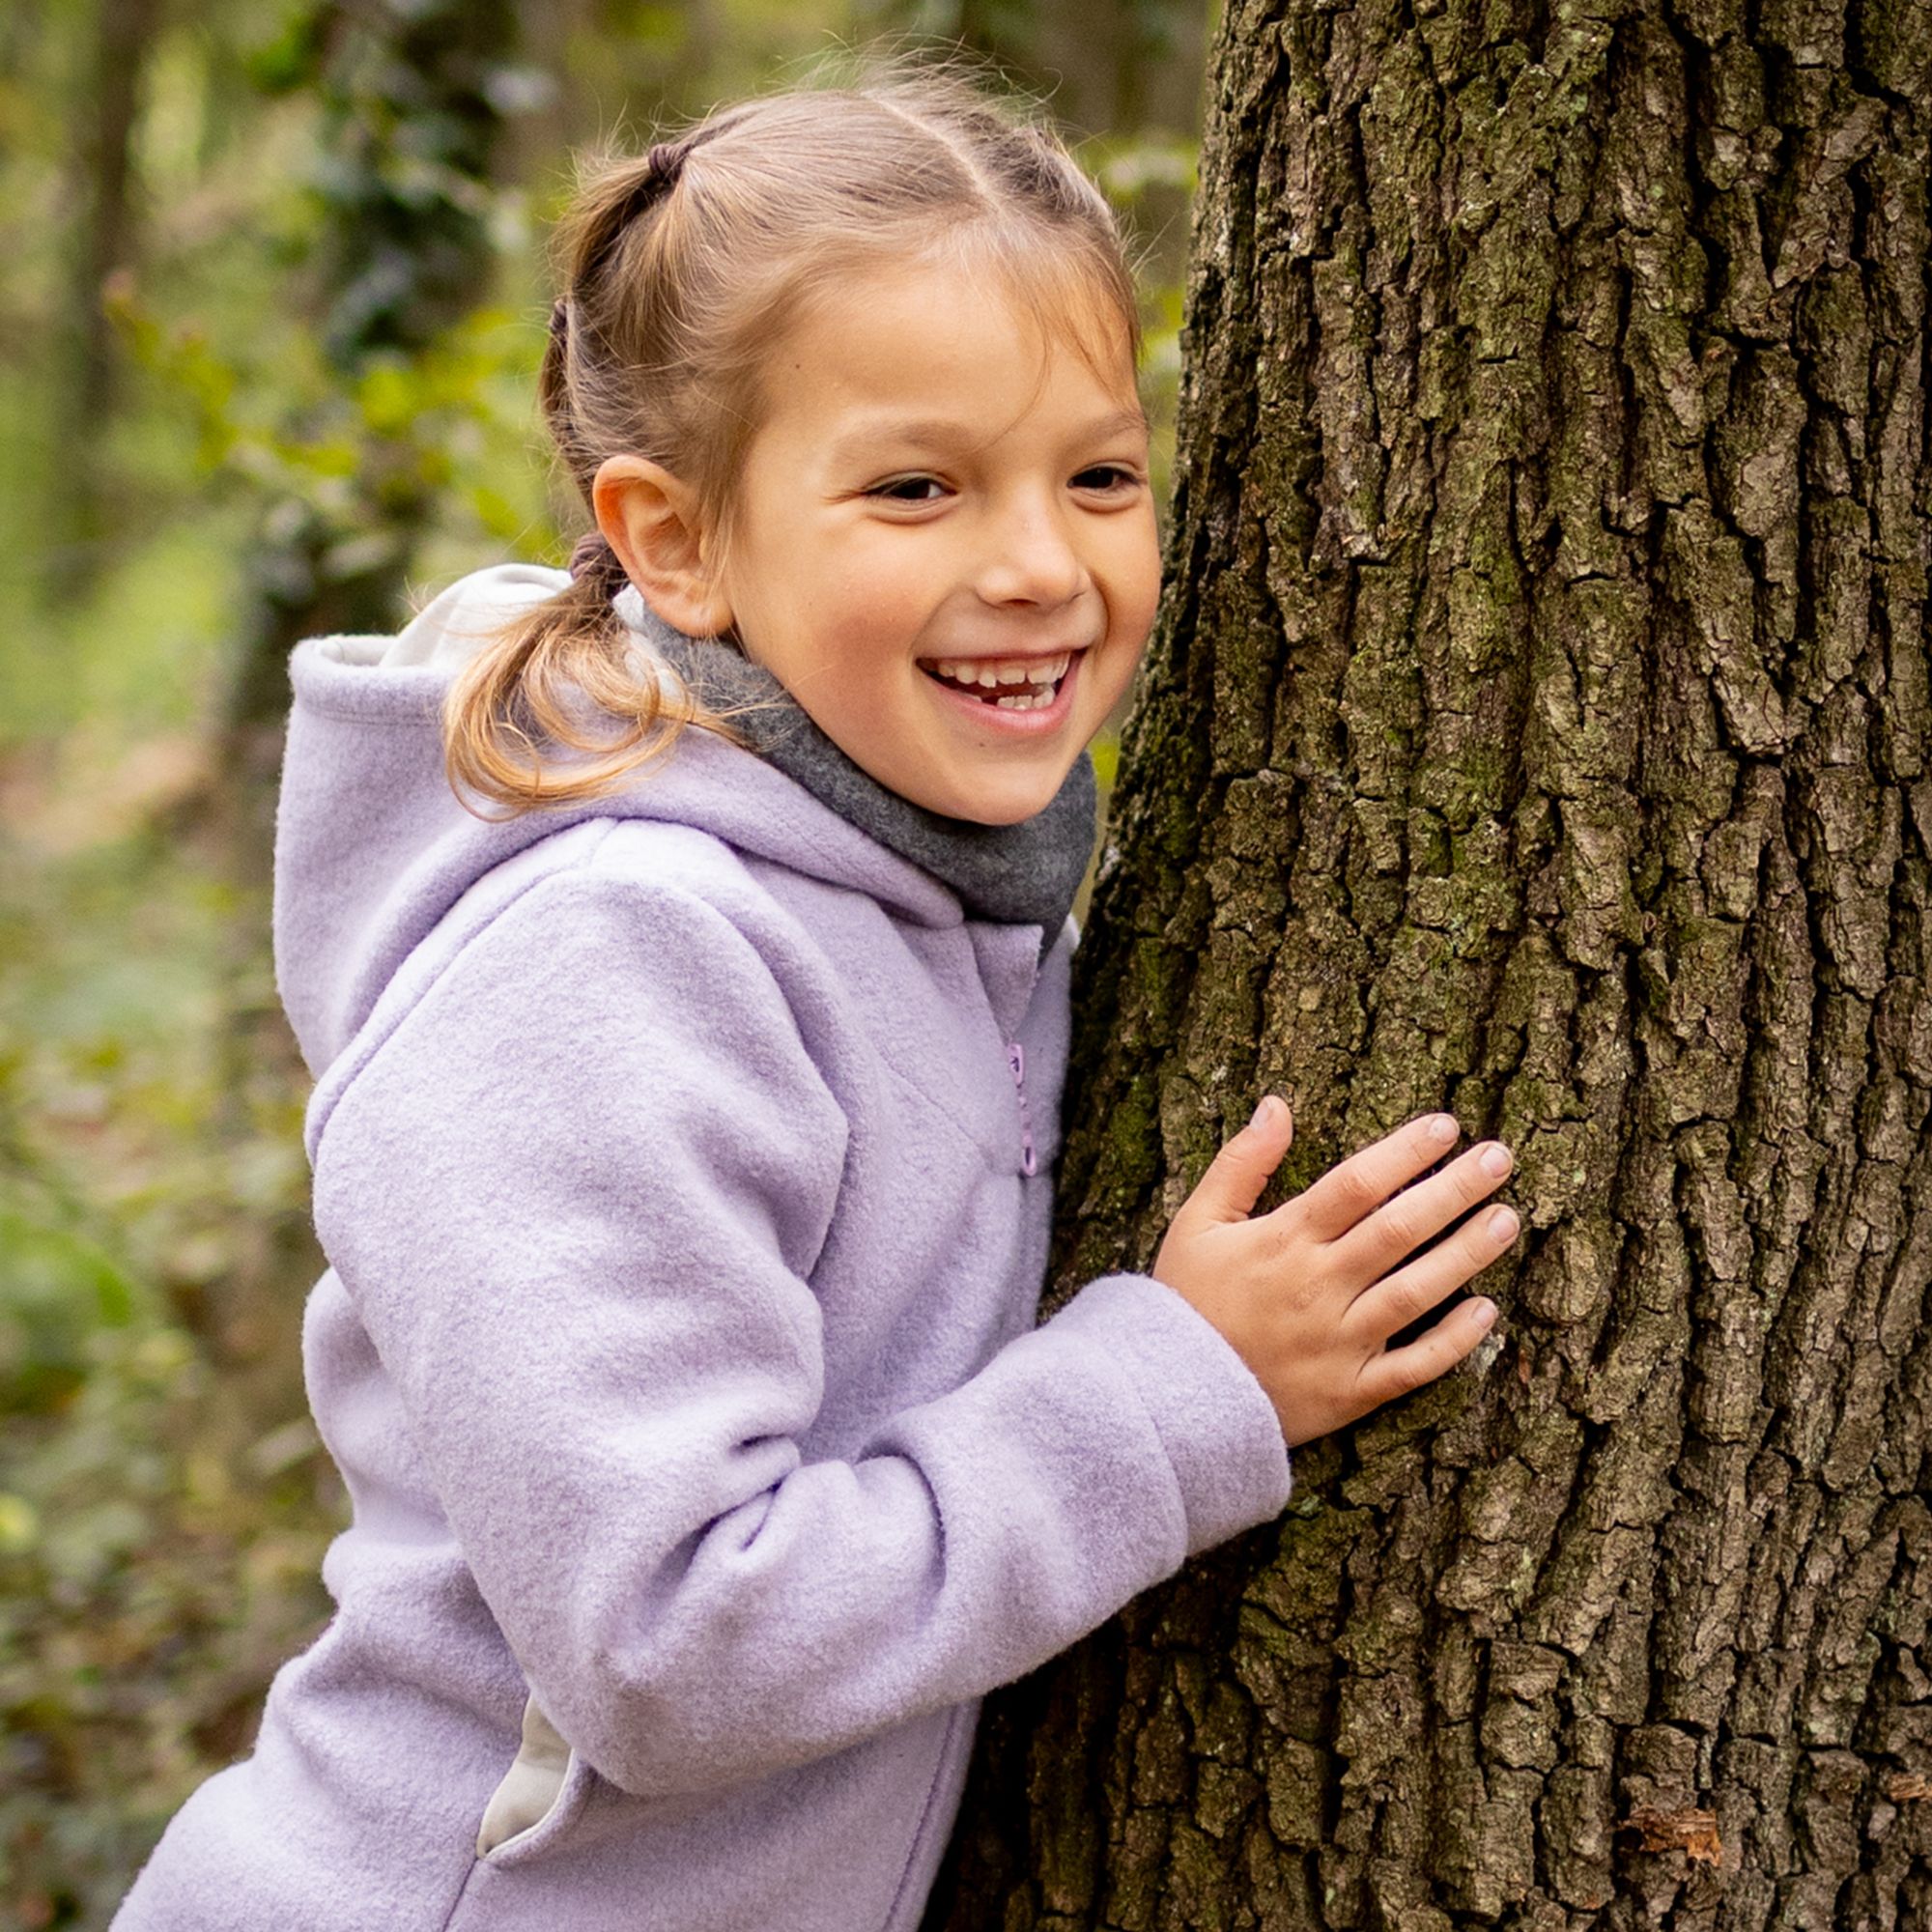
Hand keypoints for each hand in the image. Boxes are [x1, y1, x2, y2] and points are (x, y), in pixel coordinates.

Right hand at [1152, 1099, 1514, 1446]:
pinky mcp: (1350, 1392)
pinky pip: (1412, 1368)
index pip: (1356, 1184)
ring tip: (1507, 1219)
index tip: (1445, 1127)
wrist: (1167, 1397)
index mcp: (1282, 1241)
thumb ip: (1240, 1163)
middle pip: (1398, 1229)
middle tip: (1499, 1158)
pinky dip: (1453, 1342)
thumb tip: (1277, 1105)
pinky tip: (1487, 1311)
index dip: (1404, 1152)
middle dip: (1453, 1189)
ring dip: (1466, 1253)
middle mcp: (1318, 1287)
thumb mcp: (1197, 1222)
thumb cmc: (1186, 1301)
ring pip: (1416, 1292)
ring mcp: (1338, 1342)